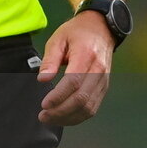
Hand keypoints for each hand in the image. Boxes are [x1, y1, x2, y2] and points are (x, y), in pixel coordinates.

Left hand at [35, 11, 113, 125]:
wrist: (100, 28)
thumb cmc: (77, 32)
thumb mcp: (58, 38)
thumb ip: (50, 60)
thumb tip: (43, 79)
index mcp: (86, 55)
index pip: (74, 82)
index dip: (58, 96)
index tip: (44, 104)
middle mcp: (98, 70)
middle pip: (82, 99)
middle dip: (61, 111)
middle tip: (43, 116)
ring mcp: (103, 81)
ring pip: (88, 108)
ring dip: (69, 118)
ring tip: (51, 119)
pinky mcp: (103, 88)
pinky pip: (93, 108)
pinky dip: (78, 116)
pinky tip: (64, 117)